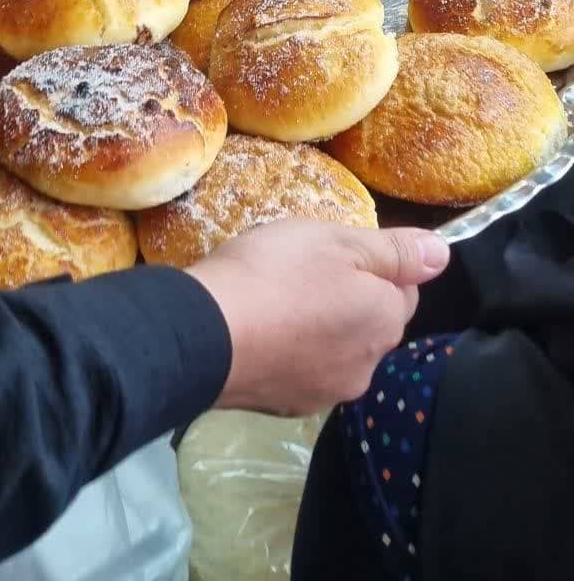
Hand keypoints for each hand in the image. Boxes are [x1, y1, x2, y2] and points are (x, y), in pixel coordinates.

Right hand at [189, 220, 449, 415]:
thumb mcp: (337, 242)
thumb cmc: (276, 274)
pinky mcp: (289, 407)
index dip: (373, 265)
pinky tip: (264, 334)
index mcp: (386, 320)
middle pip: (372, 323)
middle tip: (304, 272)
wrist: (205, 335)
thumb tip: (443, 255)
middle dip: (350, 299)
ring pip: (340, 350)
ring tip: (279, 303)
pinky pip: (304, 370)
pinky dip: (293, 353)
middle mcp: (369, 366)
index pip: (404, 289)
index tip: (334, 253)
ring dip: (322, 329)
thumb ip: (396, 250)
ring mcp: (328, 392)